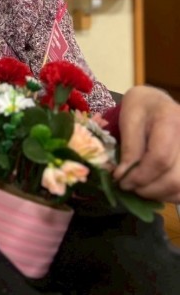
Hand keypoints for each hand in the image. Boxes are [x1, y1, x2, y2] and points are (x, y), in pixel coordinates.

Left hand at [114, 85, 179, 202]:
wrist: (157, 102)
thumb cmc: (140, 107)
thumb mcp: (128, 118)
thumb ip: (129, 146)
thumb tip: (124, 176)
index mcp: (170, 119)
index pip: (160, 158)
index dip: (140, 175)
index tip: (122, 180)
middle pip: (174, 178)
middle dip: (147, 189)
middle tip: (128, 186)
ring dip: (158, 194)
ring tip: (139, 186)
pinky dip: (168, 194)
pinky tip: (153, 187)